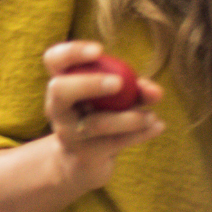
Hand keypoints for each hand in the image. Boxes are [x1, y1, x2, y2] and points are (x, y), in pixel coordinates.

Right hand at [43, 41, 163, 189]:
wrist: (83, 161)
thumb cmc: (101, 116)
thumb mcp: (115, 98)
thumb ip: (135, 89)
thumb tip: (156, 91)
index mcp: (61, 82)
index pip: (54, 59)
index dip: (71, 52)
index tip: (99, 50)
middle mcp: (58, 107)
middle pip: (61, 90)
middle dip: (89, 84)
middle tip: (118, 82)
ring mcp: (68, 133)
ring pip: (96, 123)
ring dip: (127, 118)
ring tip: (151, 116)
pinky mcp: (84, 155)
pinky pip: (113, 143)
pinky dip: (139, 134)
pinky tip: (158, 126)